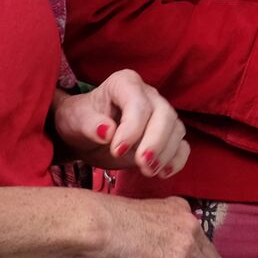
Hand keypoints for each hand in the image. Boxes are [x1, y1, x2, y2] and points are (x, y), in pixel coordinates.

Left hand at [54, 71, 188, 177]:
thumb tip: (107, 132)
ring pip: (176, 129)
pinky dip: (177, 160)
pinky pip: (182, 145)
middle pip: (165, 114)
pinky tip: (163, 173)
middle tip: (142, 164)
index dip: (132, 128)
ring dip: (166, 153)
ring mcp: (161, 115)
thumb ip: (89, 124)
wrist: (86, 135)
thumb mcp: (75, 120)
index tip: (117, 150)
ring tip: (147, 171)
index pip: (138, 103)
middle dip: (156, 141)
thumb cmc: (79, 120)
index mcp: (125, 84)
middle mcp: (148, 95)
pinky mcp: (166, 136)